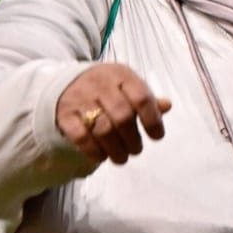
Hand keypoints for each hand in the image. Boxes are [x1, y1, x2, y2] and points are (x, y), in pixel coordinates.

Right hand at [55, 63, 173, 164]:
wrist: (66, 82)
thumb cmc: (107, 87)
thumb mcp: (128, 85)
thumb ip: (146, 98)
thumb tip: (167, 106)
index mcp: (122, 75)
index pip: (141, 98)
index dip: (152, 120)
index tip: (157, 136)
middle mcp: (100, 84)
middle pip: (122, 116)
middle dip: (133, 139)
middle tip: (136, 150)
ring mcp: (80, 98)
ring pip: (102, 129)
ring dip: (116, 149)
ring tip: (122, 157)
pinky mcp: (65, 114)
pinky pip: (81, 137)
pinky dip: (94, 151)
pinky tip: (102, 156)